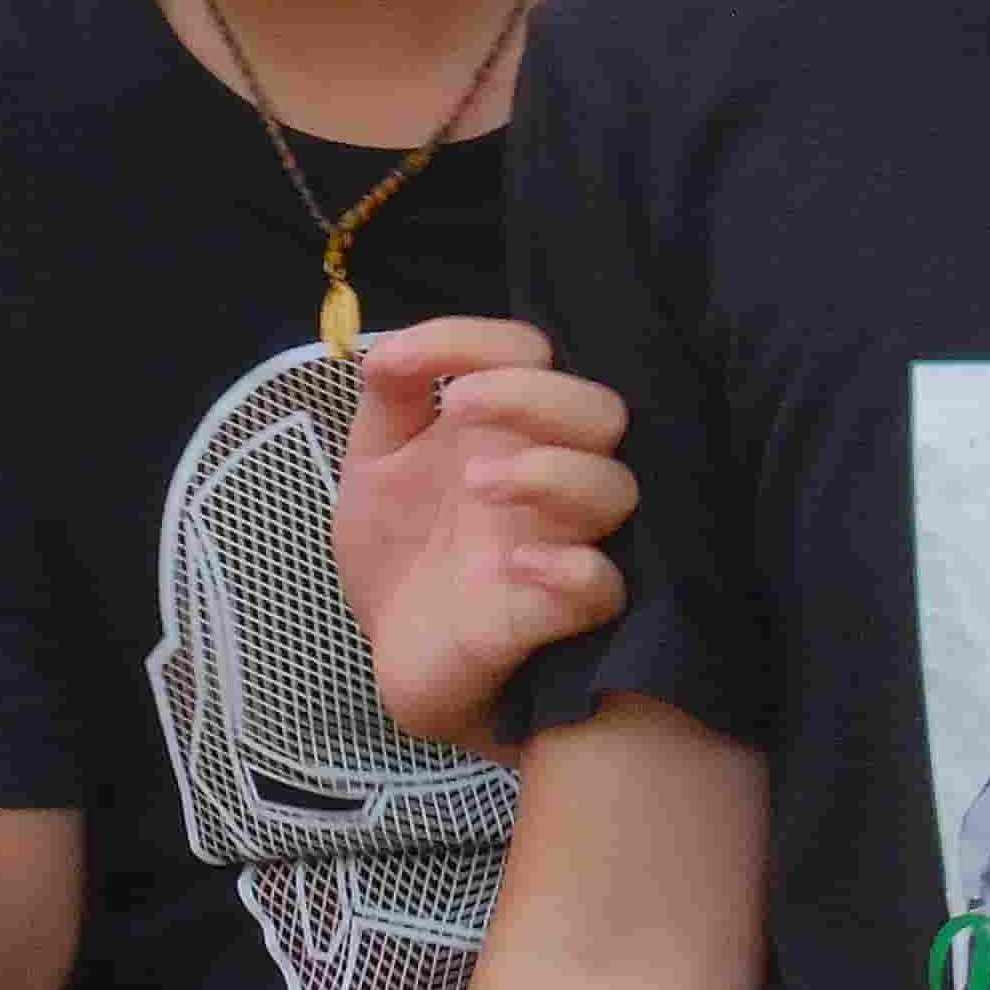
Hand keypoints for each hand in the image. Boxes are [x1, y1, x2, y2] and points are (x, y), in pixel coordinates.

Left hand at [333, 318, 634, 748]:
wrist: (393, 649)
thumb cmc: (402, 548)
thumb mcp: (375, 464)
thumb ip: (390, 401)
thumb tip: (389, 349)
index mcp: (510, 427)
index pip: (530, 354)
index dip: (476, 340)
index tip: (402, 362)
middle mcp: (549, 475)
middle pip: (598, 410)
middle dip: (532, 394)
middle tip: (463, 405)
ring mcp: (562, 543)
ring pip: (614, 490)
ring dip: (552, 473)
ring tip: (477, 482)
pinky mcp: (558, 617)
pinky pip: (603, 587)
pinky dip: (571, 569)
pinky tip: (515, 564)